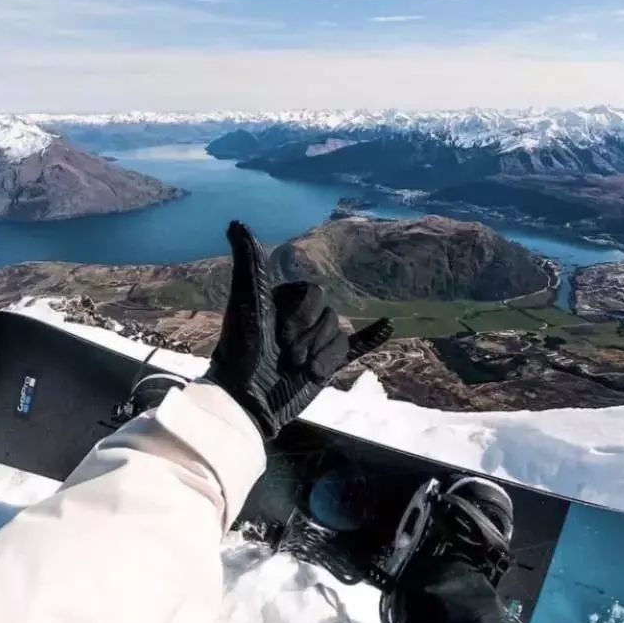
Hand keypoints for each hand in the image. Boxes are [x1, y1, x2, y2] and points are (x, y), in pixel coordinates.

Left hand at [204, 221, 392, 439]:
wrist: (248, 400)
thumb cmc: (243, 350)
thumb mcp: (246, 302)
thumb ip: (248, 264)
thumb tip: (237, 222)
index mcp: (283, 301)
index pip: (314, 293)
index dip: (302, 314)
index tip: (279, 333)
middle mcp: (300, 319)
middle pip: (329, 314)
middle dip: (311, 337)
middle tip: (287, 354)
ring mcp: (316, 342)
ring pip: (340, 335)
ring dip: (323, 355)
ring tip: (300, 369)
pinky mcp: (327, 365)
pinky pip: (355, 346)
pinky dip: (372, 337)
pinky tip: (387, 326)